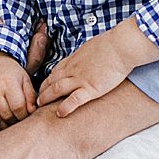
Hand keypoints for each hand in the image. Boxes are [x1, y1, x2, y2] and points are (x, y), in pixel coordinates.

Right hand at [0, 50, 36, 124]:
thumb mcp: (25, 80)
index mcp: (8, 82)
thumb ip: (31, 96)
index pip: (18, 107)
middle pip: (7, 116)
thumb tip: (31, 112)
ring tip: (8, 117)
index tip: (25, 114)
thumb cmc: (10, 74)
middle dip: (15, 120)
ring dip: (4, 123)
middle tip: (17, 117)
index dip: (24, 114)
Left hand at [38, 18, 158, 115]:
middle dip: (43, 89)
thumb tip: (87, 58)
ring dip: (46, 97)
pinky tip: (60, 113)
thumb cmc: (112, 44)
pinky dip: (65, 107)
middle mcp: (74, 69)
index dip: (49, 79)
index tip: (45, 85)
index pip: (56, 70)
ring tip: (40, 105)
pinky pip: (74, 100)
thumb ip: (87, 55)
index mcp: (75, 59)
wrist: (121, 46)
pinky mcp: (91, 88)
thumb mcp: (93, 47)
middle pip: (53, 80)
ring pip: (57, 89)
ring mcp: (81, 79)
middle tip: (37, 98)